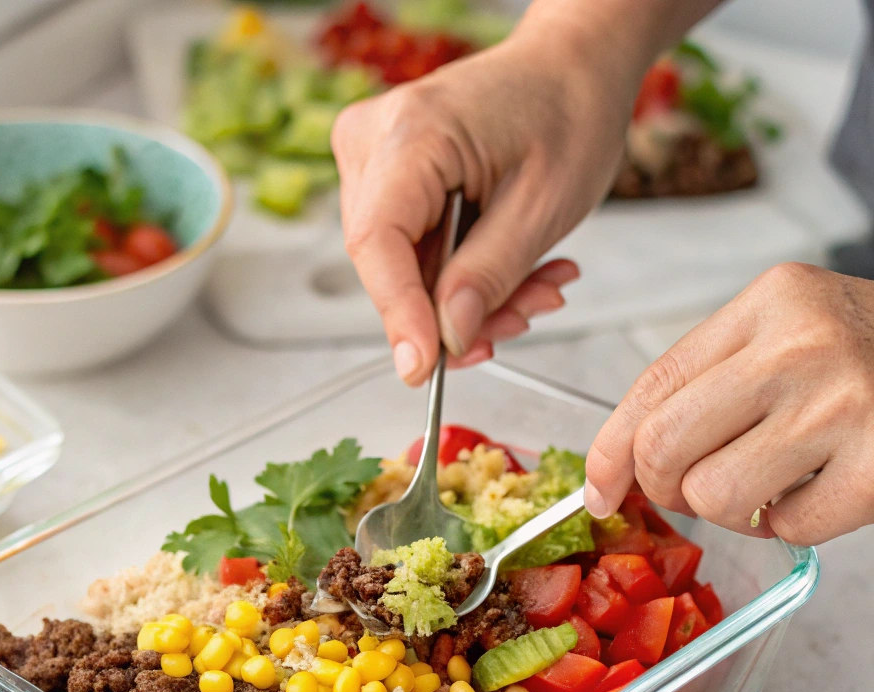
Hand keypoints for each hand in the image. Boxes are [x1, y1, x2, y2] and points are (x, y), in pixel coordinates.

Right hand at [332, 15, 642, 385]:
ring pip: (404, 270)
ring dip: (468, 299)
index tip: (423, 369)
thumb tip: (446, 338)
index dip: (400, 315)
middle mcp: (374, 141)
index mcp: (411, 132)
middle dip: (452, 312)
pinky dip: (465, 278)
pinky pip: (415, 255)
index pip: (378, 244)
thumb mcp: (543, 206)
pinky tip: (516, 275)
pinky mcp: (389, 182)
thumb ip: (488, 275)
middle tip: (517, 321)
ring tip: (535, 290)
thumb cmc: (568, 110)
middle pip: (388, 264)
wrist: (572, 68)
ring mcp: (375, 161)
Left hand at [585, 263, 873, 545]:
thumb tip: (614, 473)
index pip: (651, 386)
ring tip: (766, 482)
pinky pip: (786, 527)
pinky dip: (789, 524)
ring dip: (726, 509)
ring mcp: (848, 405)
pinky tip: (816, 490)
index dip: (608, 451)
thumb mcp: (783, 334)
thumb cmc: (867, 353)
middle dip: (661, 486)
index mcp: (770, 303)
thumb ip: (702, 382)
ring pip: (713, 497)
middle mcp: (804, 345)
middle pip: (664, 447)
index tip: (600, 489)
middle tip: (691, 487)